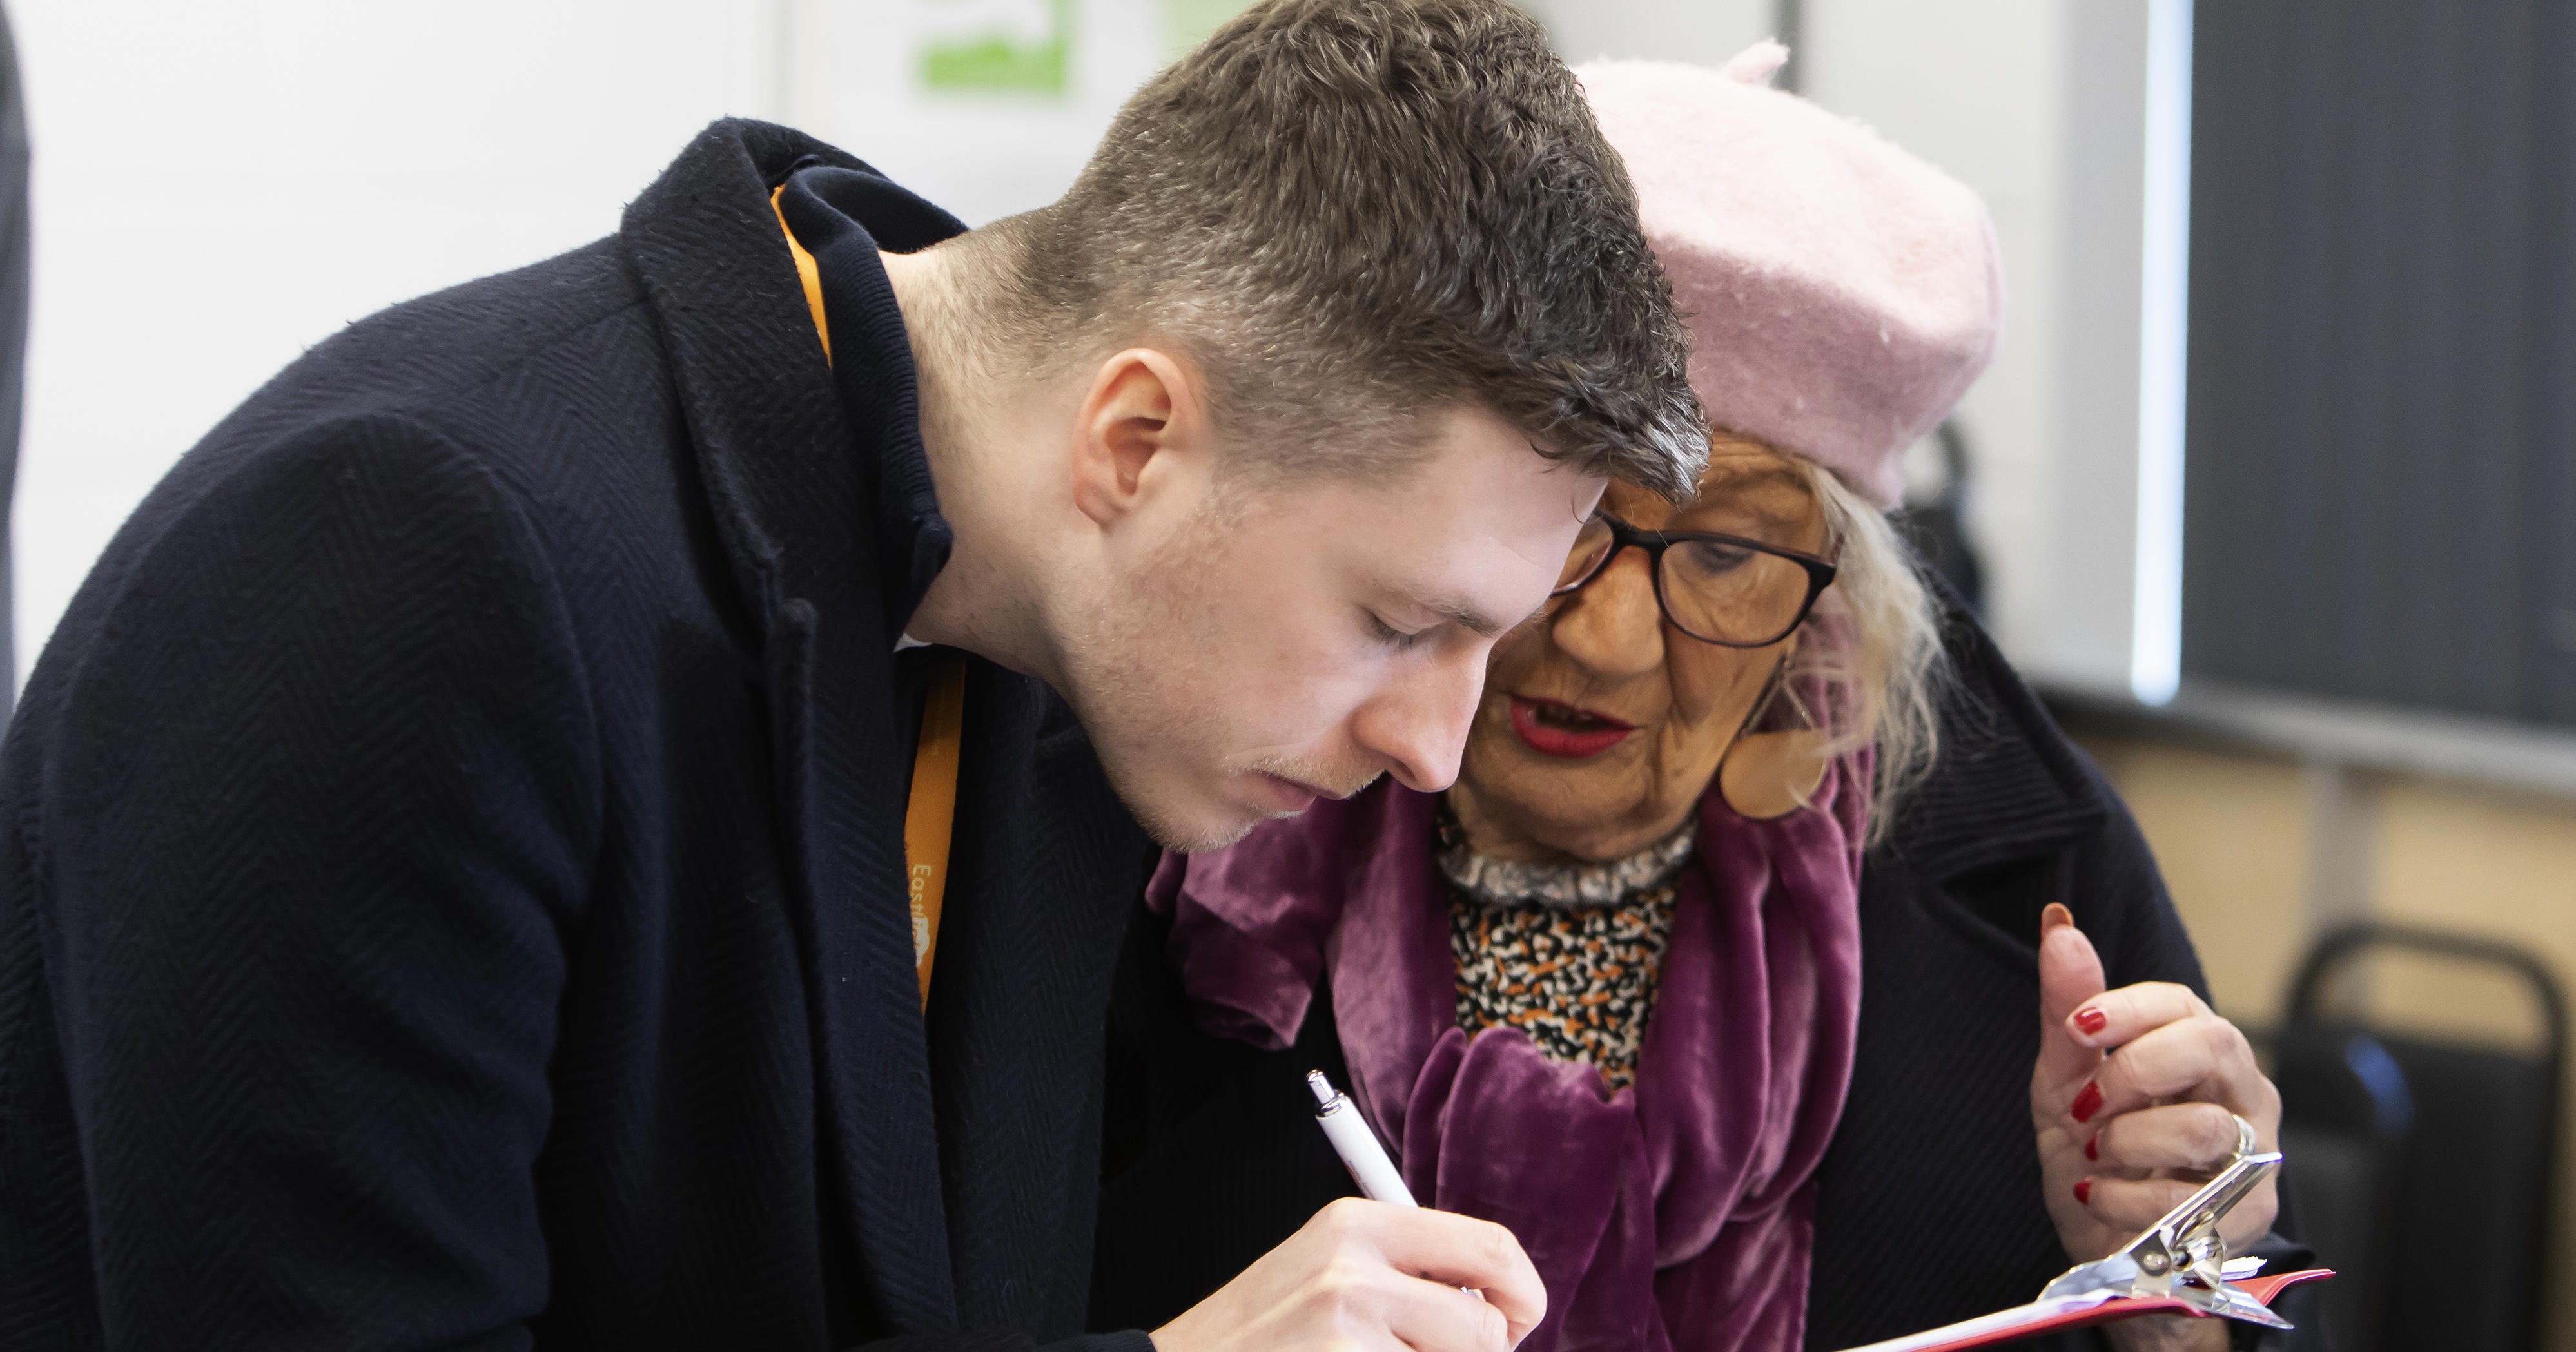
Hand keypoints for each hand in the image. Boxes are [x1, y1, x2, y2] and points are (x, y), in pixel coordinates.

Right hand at [1151, 1197, 1545, 1351]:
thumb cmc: (1260, 1332)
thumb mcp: (1326, 1269)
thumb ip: (1407, 1271)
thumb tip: (1501, 1303)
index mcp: (1358, 1223)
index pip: (1490, 1246)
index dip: (1523, 1292)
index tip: (1518, 1319)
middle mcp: (1354, 1269)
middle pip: (1486, 1328)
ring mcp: (1346, 1330)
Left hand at [2030, 903, 2281, 1264]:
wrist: (2098, 1238)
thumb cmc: (2091, 1147)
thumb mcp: (2065, 1076)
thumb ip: (2066, 1004)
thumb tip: (2058, 924)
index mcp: (2198, 1047)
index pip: (2182, 1002)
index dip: (2129, 1008)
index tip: (2077, 1027)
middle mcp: (2239, 1092)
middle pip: (2214, 1045)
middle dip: (2135, 1071)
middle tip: (2086, 1104)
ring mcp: (2252, 1153)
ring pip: (2204, 1126)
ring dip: (2127, 1141)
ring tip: (2095, 1155)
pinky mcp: (2248, 1215)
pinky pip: (2188, 1198)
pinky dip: (2124, 1198)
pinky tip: (2101, 1197)